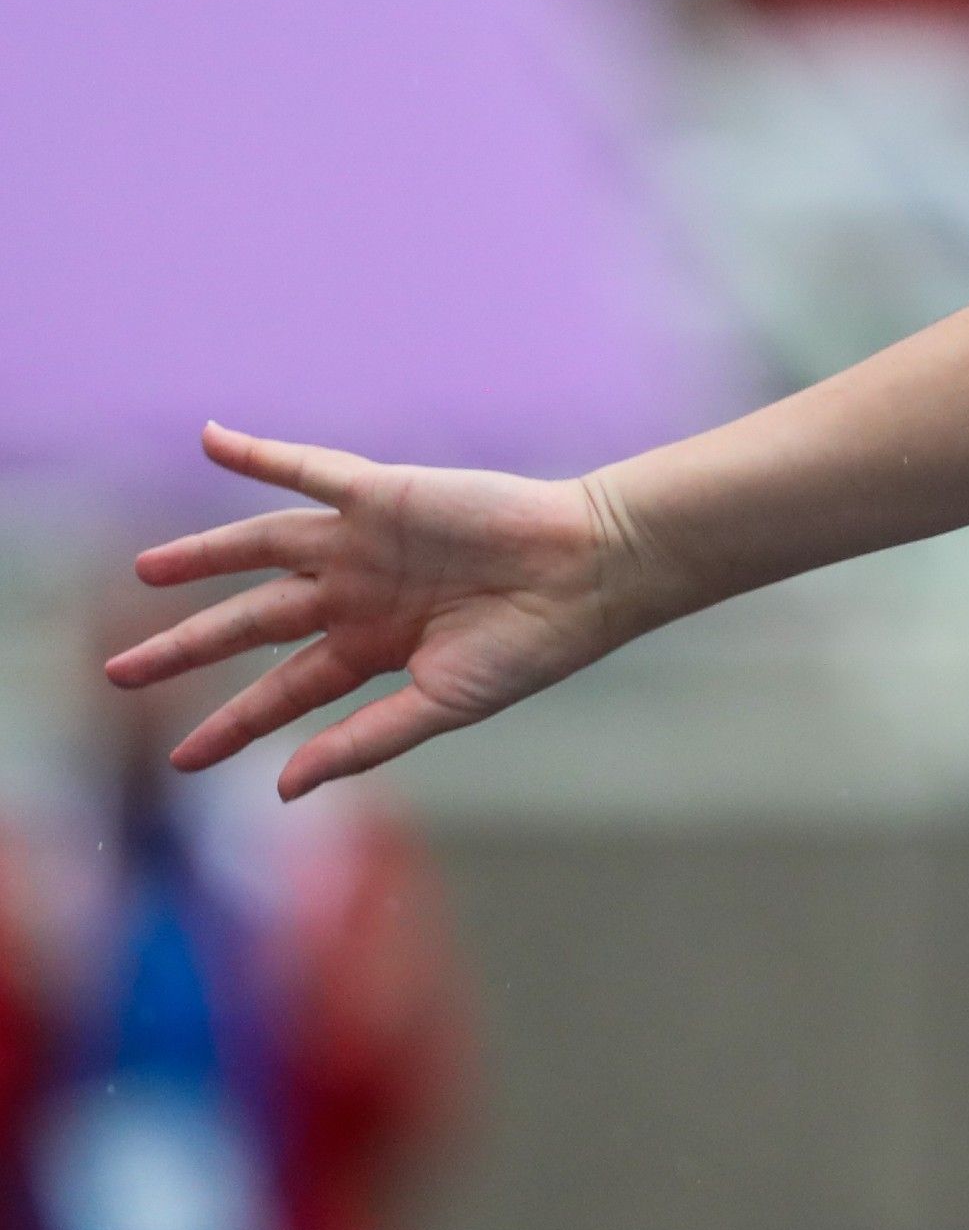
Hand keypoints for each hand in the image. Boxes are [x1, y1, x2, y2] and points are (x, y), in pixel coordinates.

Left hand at [109, 422, 647, 800]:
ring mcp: (365, 543)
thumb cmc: (534, 646)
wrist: (589, 569)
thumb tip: (281, 791)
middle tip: (118, 671)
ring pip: (261, 548)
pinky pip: (305, 469)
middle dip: (186, 648)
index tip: (182, 760)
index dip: (231, 726)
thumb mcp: (442, 706)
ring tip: (146, 571)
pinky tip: (210, 438)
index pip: (282, 693)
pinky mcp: (379, 493)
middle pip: (252, 623)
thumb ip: (362, 742)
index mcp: (375, 651)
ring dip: (202, 556)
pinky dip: (256, 454)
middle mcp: (359, 595)